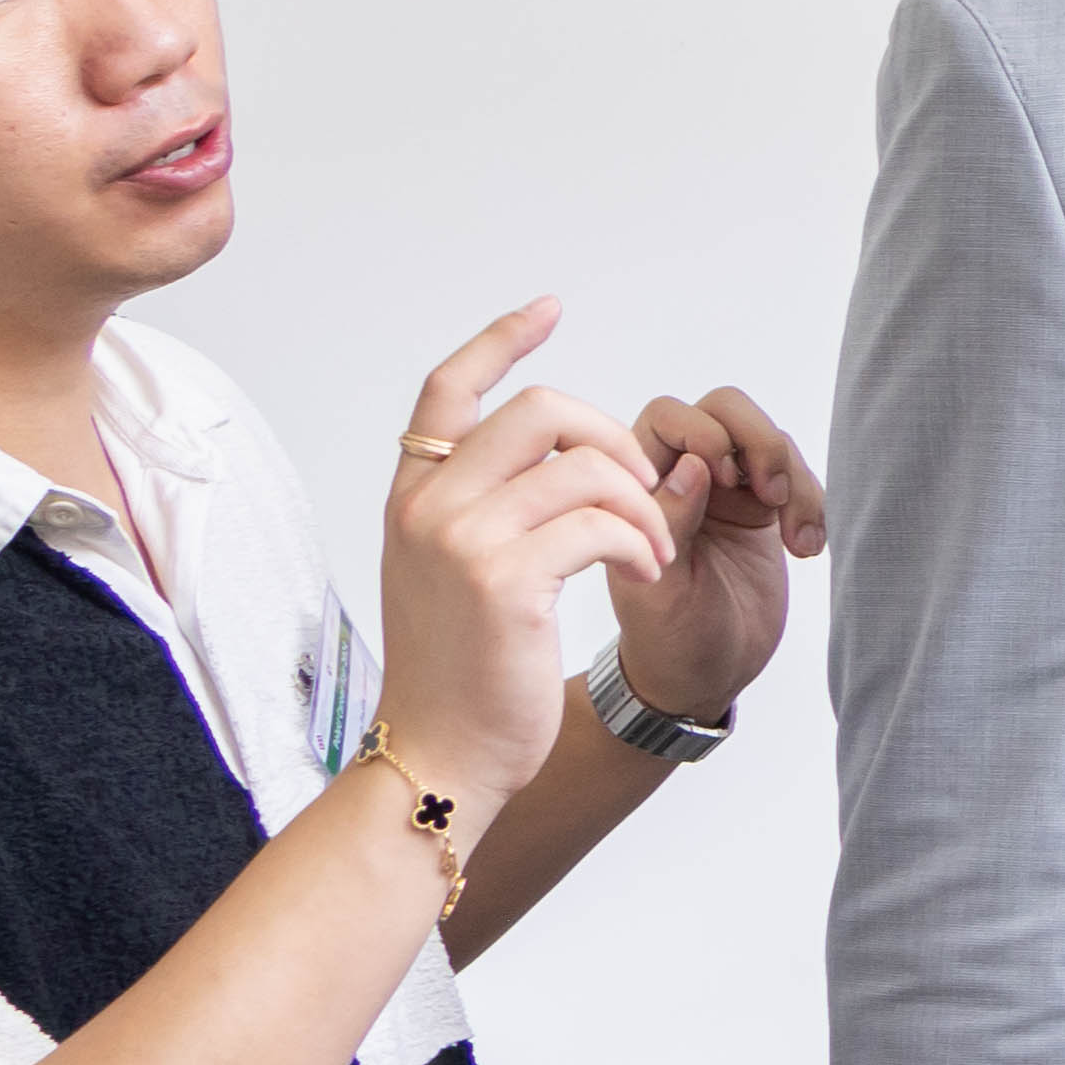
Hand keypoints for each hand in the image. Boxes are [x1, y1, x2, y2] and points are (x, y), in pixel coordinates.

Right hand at [367, 306, 668, 847]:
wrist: (439, 756)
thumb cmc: (461, 673)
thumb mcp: (452, 574)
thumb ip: (478, 509)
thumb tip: (551, 458)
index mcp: (412, 498)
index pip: (447, 388)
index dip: (499, 339)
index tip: (548, 308)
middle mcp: (427, 506)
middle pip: (540, 409)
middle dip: (611, 436)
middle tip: (643, 485)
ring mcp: (461, 539)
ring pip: (583, 467)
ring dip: (641, 502)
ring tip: (652, 546)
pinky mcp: (503, 579)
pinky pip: (601, 523)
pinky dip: (641, 540)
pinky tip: (646, 571)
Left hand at [611, 388, 827, 724]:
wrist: (705, 677)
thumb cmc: (667, 639)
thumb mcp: (660, 590)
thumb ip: (671, 523)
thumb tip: (695, 464)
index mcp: (638, 485)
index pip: (667, 417)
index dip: (701, 434)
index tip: (722, 482)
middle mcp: (681, 476)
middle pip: (724, 410)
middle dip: (757, 442)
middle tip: (768, 495)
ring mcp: (727, 490)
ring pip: (767, 437)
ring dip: (792, 474)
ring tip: (796, 532)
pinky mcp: (765, 509)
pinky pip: (797, 475)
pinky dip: (813, 502)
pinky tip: (808, 546)